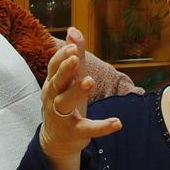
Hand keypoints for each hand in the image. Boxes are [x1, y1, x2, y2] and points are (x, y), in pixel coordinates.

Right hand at [37, 29, 123, 169]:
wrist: (56, 140)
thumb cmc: (63, 103)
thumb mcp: (69, 80)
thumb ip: (73, 56)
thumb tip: (73, 29)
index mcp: (53, 83)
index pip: (54, 67)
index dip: (61, 56)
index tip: (73, 46)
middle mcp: (53, 98)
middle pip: (56, 82)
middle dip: (65, 70)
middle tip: (75, 59)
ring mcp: (62, 116)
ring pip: (66, 102)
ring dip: (78, 91)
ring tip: (90, 81)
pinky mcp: (74, 132)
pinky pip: (88, 128)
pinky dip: (102, 126)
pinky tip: (117, 122)